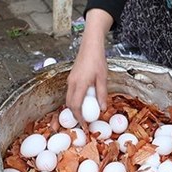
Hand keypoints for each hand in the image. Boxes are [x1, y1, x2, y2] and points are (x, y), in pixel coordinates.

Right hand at [66, 9, 112, 125]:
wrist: (90, 46)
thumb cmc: (98, 60)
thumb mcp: (103, 78)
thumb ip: (102, 94)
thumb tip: (103, 109)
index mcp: (80, 84)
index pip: (76, 105)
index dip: (79, 117)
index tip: (84, 124)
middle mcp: (72, 83)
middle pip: (69, 103)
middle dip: (75, 114)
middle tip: (84, 121)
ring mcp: (70, 80)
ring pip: (68, 98)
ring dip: (74, 107)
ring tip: (84, 113)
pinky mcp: (71, 77)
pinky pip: (70, 92)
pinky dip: (75, 99)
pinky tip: (84, 101)